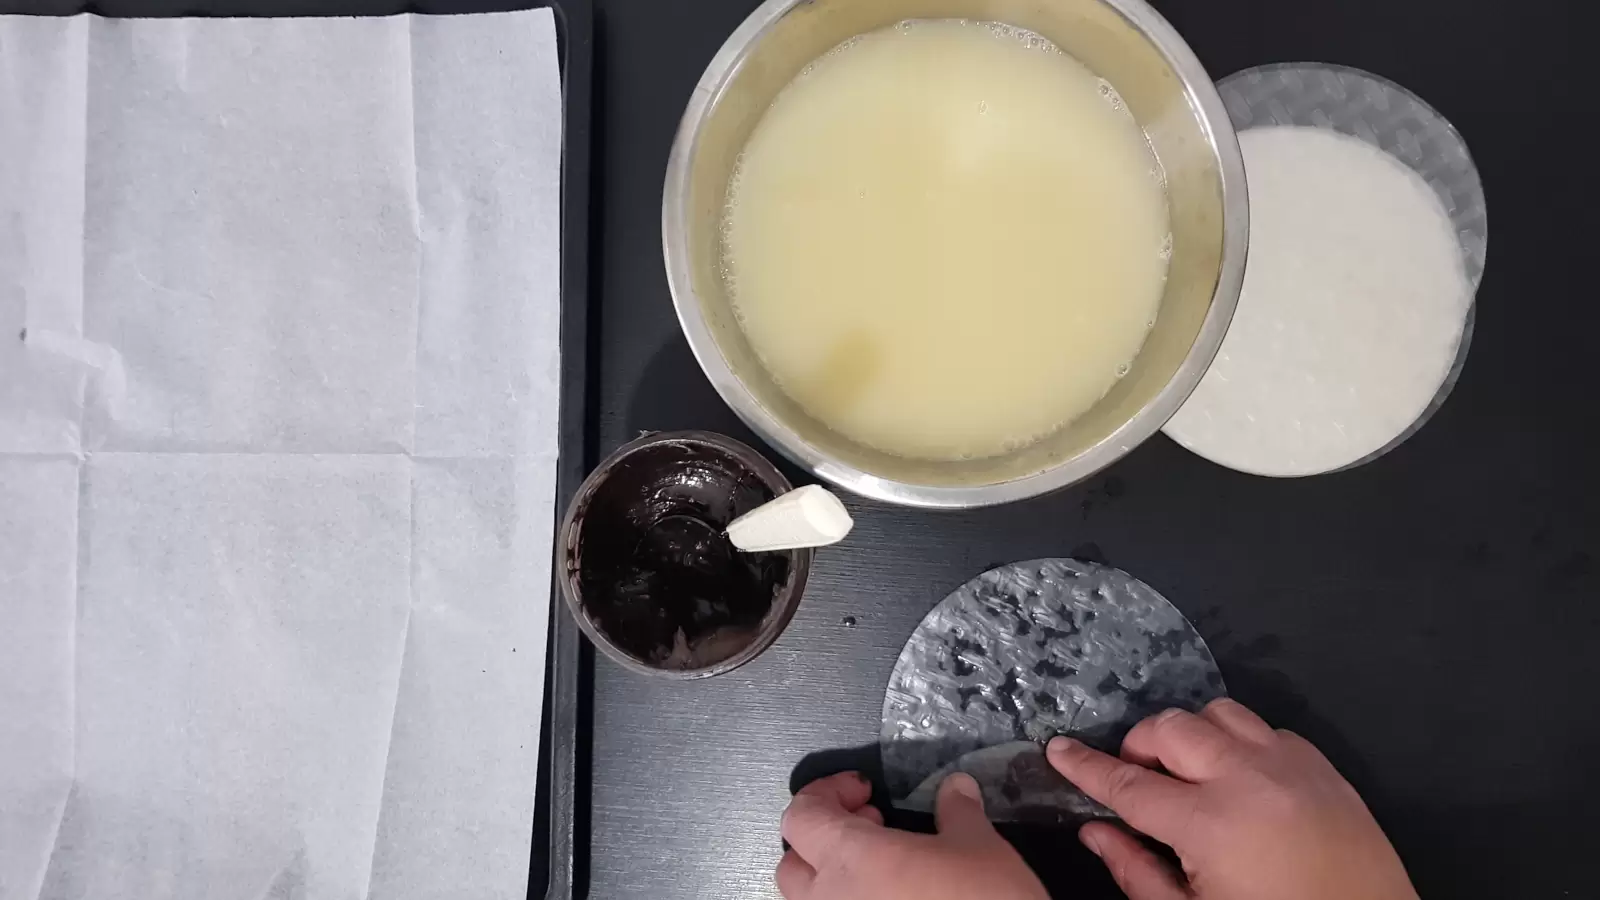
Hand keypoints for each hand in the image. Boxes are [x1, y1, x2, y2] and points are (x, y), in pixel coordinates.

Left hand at [776, 770, 1047, 899]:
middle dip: (823, 839)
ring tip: (883, 870)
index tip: (864, 791)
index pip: (801, 816)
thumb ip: (957, 811)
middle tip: (872, 827)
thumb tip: (956, 787)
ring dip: (833, 879)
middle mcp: (828, 899)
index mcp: (848, 858)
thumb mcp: (980, 846)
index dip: (825, 793)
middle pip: (792, 863)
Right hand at [1047, 698, 1417, 899]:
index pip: (1127, 783)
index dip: (1085, 765)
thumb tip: (1095, 831)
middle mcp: (1248, 779)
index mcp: (1210, 824)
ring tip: (1188, 775)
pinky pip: (1267, 730)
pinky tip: (1240, 782)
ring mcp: (1291, 767)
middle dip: (1139, 747)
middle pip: (1171, 729)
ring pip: (1219, 714)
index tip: (1058, 748)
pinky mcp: (1324, 769)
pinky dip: (1241, 745)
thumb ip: (1137, 872)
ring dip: (1191, 738)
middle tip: (1136, 779)